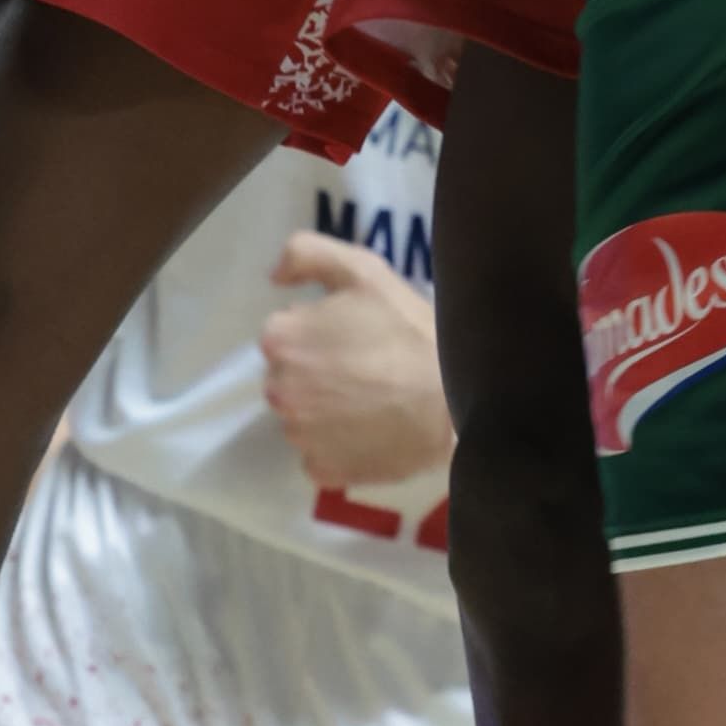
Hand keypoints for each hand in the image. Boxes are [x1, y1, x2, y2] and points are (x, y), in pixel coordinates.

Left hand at [259, 231, 451, 491]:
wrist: (451, 393)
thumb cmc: (408, 328)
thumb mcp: (363, 270)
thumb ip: (307, 254)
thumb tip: (274, 277)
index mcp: (282, 340)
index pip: (284, 332)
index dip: (319, 330)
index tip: (353, 332)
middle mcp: (278, 391)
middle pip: (290, 375)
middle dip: (317, 369)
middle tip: (365, 363)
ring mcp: (298, 437)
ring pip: (303, 416)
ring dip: (326, 408)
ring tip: (373, 397)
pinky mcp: (322, 472)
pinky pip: (320, 455)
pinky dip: (338, 445)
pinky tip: (371, 429)